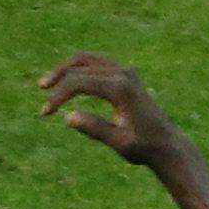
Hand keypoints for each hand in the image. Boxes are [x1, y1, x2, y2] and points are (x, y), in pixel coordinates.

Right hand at [39, 54, 180, 165]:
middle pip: (79, 67)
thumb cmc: (145, 148)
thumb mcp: (121, 143)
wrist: (166, 144)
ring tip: (47, 84)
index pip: (79, 82)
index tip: (46, 112)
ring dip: (64, 70)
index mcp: (121, 88)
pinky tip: (66, 83)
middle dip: (58, 82)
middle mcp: (123, 73)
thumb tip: (69, 117)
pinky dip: (77, 70)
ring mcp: (124, 70)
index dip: (59, 95)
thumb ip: (97, 129)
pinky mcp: (124, 73)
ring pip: (85, 60)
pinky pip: (94, 64)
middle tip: (42, 97)